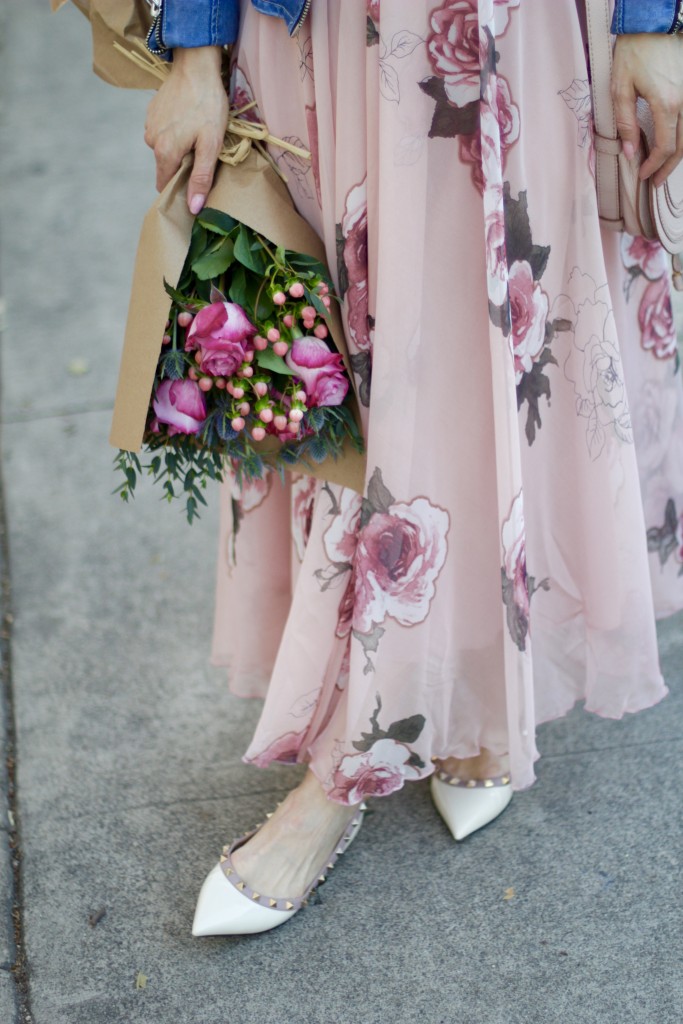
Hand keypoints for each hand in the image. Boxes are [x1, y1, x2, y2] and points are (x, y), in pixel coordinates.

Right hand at [144, 46, 228, 212]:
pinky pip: (163, 132)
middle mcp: (151, 142)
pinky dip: (175, 132)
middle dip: (183, 166)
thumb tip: (194, 208)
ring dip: (180, 148)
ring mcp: (149, 126)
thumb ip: (201, 177)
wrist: (195, 64)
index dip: (180, 190)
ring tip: (197, 133)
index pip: (165, 186)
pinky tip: (188, 120)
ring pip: (165, 150)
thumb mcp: (210, 144)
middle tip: (203, 152)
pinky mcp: (151, 113)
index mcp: (164, 153)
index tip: (196, 187)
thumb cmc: (207, 104)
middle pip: (167, 167)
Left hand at [612, 33, 682, 185]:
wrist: (654, 23)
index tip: (642, 176)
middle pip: (682, 146)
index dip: (653, 166)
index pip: (664, 147)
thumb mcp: (621, 89)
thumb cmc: (634, 52)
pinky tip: (672, 146)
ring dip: (678, 155)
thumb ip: (626, 123)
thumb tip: (630, 152)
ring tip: (664, 168)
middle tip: (655, 181)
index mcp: (667, 104)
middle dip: (668, 168)